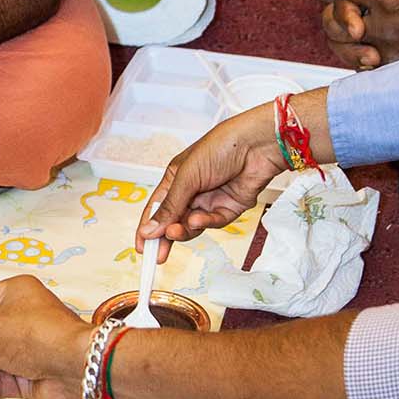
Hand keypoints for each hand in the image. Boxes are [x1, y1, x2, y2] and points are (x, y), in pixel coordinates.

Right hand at [138, 103, 288, 250]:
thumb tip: (149, 230)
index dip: (147, 227)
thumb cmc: (220, 147)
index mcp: (175, 178)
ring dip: (184, 230)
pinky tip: (198, 220)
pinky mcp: (230, 207)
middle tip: (156, 254)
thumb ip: (169, 206)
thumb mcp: (186, 177)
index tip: (141, 247)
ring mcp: (211, 200)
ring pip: (192, 225)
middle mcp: (192, 191)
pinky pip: (214, 222)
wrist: (257, 144)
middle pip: (173, 220)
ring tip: (175, 231)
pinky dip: (205, 223)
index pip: (157, 207)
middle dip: (164, 237)